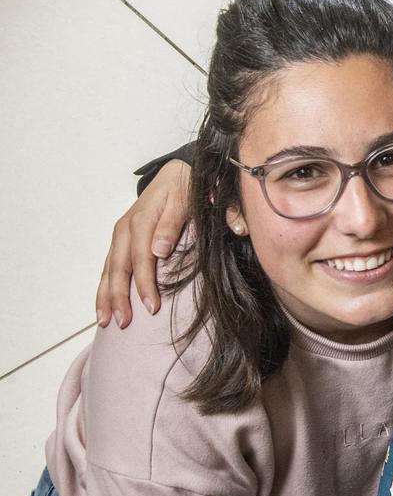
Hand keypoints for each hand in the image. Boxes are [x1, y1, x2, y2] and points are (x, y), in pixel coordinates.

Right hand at [96, 159, 191, 327]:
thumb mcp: (187, 200)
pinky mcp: (118, 240)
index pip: (141, 257)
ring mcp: (119, 234)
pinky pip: (108, 267)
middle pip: (119, 266)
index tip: (152, 306)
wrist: (175, 174)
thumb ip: (174, 224)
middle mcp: (125, 228)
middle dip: (120, 297)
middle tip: (125, 322)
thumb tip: (160, 250)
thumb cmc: (186, 189)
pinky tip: (103, 307)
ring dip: (106, 296)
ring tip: (106, 321)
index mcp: (143, 218)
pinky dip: (103, 287)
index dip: (144, 282)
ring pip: (109, 269)